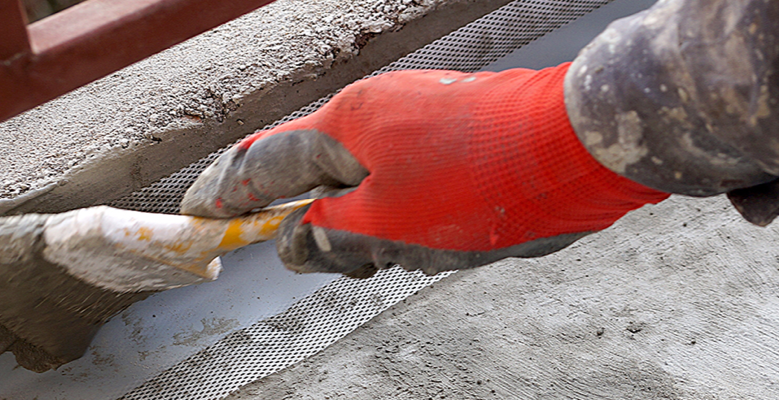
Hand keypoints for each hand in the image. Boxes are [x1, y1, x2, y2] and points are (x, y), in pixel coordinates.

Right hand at [181, 63, 668, 276]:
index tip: (198, 215)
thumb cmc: (483, 184)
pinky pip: (405, 181)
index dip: (226, 195)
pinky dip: (409, 217)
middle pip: (316, 177)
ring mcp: (415, 119)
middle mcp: (374, 113)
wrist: (581, 147)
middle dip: (326, 228)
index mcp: (346, 125)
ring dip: (375, 229)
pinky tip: (449, 234)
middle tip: (360, 261)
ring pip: (365, 186)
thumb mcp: (388, 228)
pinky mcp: (450, 134)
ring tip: (425, 247)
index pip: (265, 162)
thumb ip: (328, 236)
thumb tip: (297, 242)